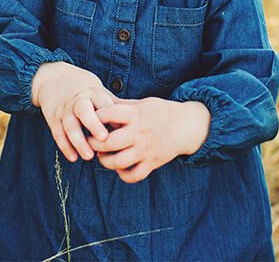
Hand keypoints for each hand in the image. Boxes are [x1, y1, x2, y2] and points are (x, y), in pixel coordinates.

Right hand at [29, 61, 116, 162]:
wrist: (53, 78)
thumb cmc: (84, 89)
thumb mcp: (99, 91)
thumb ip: (114, 106)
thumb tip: (137, 122)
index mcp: (93, 93)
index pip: (102, 102)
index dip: (110, 113)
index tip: (121, 126)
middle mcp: (77, 101)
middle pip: (83, 111)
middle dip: (93, 124)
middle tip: (103, 138)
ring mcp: (64, 111)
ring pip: (70, 125)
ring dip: (78, 141)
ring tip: (88, 156)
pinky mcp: (53, 119)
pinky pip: (58, 134)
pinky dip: (65, 146)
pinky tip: (73, 157)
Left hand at [89, 97, 209, 183]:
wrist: (188, 126)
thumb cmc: (161, 112)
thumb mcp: (142, 103)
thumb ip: (121, 105)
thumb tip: (98, 101)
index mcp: (136, 115)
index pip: (107, 115)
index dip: (94, 118)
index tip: (90, 120)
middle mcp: (140, 133)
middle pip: (108, 142)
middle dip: (93, 143)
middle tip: (91, 142)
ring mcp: (147, 150)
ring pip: (118, 162)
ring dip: (105, 161)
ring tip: (102, 156)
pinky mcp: (153, 163)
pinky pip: (134, 175)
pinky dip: (123, 175)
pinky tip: (120, 168)